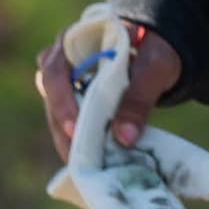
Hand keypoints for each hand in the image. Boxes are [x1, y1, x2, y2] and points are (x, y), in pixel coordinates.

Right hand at [38, 20, 184, 151]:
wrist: (157, 49)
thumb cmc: (153, 50)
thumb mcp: (155, 67)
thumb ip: (139, 98)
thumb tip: (124, 139)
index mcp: (76, 41)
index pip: (55, 72)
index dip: (61, 102)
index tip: (75, 129)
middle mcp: (61, 60)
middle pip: (51, 98)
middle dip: (64, 131)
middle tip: (80, 160)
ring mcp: (64, 82)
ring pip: (55, 115)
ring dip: (68, 141)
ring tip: (86, 168)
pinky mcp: (72, 101)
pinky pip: (67, 123)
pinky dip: (78, 142)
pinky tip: (90, 163)